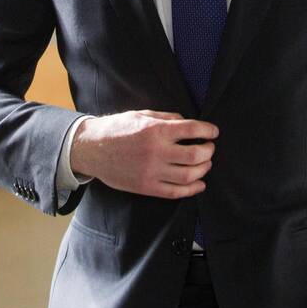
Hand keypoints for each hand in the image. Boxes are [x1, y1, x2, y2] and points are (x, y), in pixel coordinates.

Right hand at [69, 110, 217, 198]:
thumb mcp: (142, 115)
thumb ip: (167, 119)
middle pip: (196, 155)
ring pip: (189, 175)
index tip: (214, 132)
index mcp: (156, 131)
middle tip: (210, 147)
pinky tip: (199, 183)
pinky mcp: (147, 187)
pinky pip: (175, 192)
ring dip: (203, 169)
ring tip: (205, 163)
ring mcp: (152, 172)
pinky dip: (192, 189)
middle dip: (209, 151)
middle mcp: (156, 152)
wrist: (92, 149)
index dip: (208, 130)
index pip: (192, 129)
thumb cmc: (117, 128)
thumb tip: (188, 124)